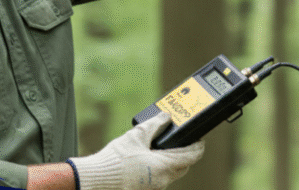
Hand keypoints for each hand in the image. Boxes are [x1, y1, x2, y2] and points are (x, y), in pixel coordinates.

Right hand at [69, 112, 204, 189]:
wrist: (98, 178)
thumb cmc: (117, 159)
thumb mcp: (137, 135)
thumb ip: (155, 125)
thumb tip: (166, 117)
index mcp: (165, 166)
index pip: (192, 156)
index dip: (198, 146)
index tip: (200, 138)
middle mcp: (163, 180)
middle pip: (183, 166)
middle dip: (185, 153)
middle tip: (181, 140)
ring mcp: (155, 187)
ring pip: (171, 173)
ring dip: (171, 161)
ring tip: (161, 147)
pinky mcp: (146, 189)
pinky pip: (159, 178)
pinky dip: (159, 168)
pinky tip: (148, 159)